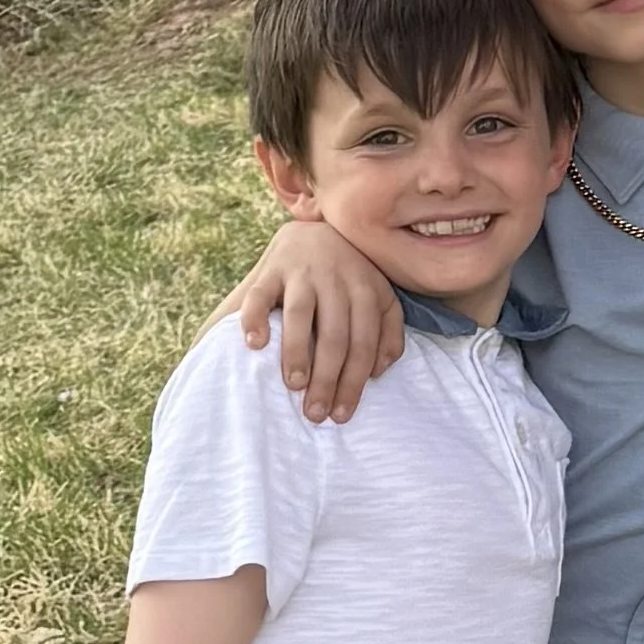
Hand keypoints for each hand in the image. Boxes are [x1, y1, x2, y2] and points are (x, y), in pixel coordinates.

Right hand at [228, 221, 403, 423]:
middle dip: (326, 379)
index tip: (341, 415)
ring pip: (300, 314)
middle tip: (314, 414)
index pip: (364, 343)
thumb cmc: (349, 276)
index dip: (354, 382)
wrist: (315, 228)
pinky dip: (255, 318)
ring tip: (293, 384)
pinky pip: (260, 294)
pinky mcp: (271, 268)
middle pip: (335, 335)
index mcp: (367, 289)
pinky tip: (255, 344)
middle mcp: (337, 278)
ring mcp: (302, 271)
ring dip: (297, 351)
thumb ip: (388, 330)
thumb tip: (378, 371)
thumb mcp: (378, 296)